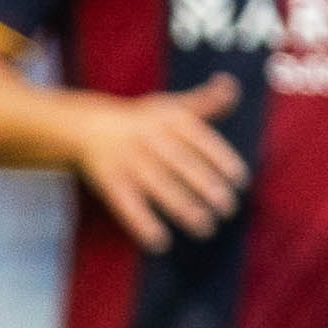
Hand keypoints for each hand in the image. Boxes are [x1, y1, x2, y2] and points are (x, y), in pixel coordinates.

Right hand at [67, 77, 245, 248]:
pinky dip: (142, 224)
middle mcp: (148, 139)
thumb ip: (205, 101)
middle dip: (205, 186)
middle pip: (180, 163)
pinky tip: (159, 242)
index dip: (220, 158)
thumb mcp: (172, 105)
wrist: (88, 127)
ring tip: (205, 228)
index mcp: (167, 120)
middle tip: (227, 208)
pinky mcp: (110, 183)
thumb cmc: (141, 120)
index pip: (198, 139)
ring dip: (181, 208)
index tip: (239, 179)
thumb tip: (231, 85)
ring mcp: (128, 162)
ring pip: (158, 186)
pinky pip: (127, 205)